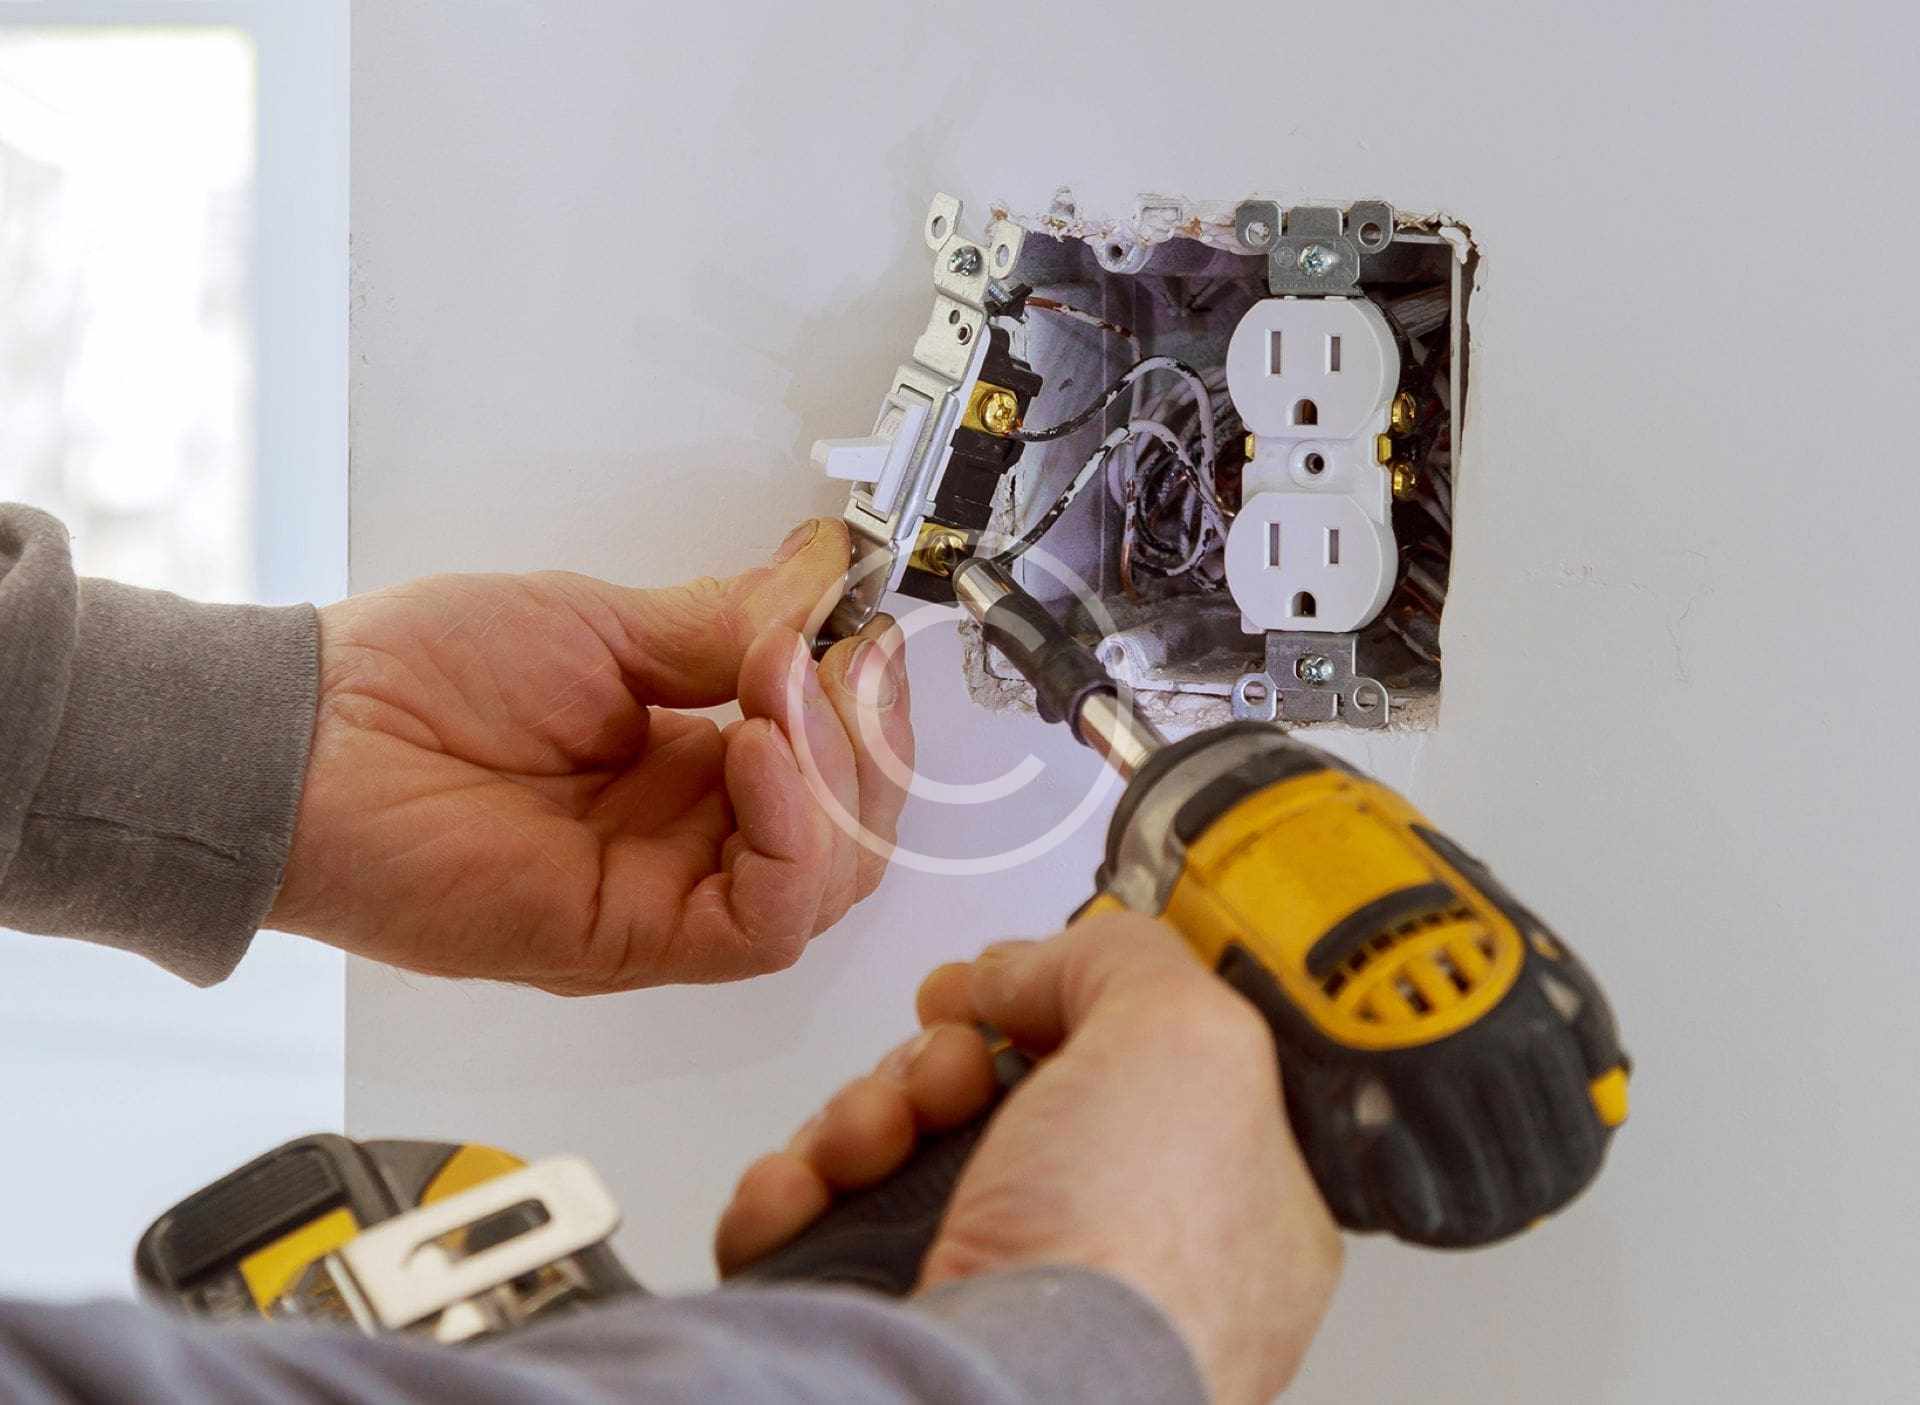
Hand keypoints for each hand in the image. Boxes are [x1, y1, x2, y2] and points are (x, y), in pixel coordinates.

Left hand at [266, 519, 912, 992]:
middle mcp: (689, 842)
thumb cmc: (418, 679)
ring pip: (828, 883)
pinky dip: (791, 836)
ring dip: (837, 777)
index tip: (862, 627)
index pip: (833, 768)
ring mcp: (666, 896)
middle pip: (852, 834)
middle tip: (837, 655)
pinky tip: (758, 753)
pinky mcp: (634, 941)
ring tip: (780, 688)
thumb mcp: (600, 624)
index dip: (866, 706)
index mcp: (687, 769)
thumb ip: (723, 624)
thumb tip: (823, 581)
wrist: (311, 740)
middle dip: (868, 739)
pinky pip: (762, 922)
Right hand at [716, 913, 1342, 1404]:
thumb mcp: (1187, 1039)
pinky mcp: (888, 1328)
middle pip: (995, 1098)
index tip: (1007, 981)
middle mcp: (1108, 1255)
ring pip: (897, 1154)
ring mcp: (993, 1300)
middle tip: (945, 1071)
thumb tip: (1029, 965)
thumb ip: (1124, 962)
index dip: (1057, 1008)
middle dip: (940, 1058)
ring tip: (869, 1140)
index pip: (1132, 1069)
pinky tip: (803, 1189)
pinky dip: (793, 1192)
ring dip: (859, 1114)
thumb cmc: (1129, 1263)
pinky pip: (816, 1227)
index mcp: (1219, 1201)